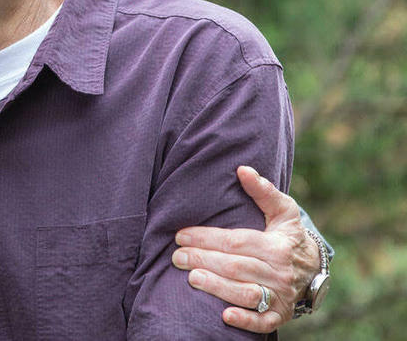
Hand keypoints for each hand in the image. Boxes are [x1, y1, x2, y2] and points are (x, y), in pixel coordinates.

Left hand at [172, 166, 321, 332]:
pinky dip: (245, 320)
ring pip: (246, 293)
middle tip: (176, 256)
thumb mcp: (282, 210)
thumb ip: (263, 190)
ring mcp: (280, 296)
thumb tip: (242, 169)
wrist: (314, 269)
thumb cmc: (288, 235)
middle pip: (236, 266)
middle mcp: (280, 273)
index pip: (236, 241)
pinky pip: (263, 322)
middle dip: (203, 260)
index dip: (206, 238)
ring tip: (191, 278)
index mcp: (276, 246)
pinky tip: (224, 315)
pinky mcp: (280, 316)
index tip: (180, 235)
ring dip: (217, 287)